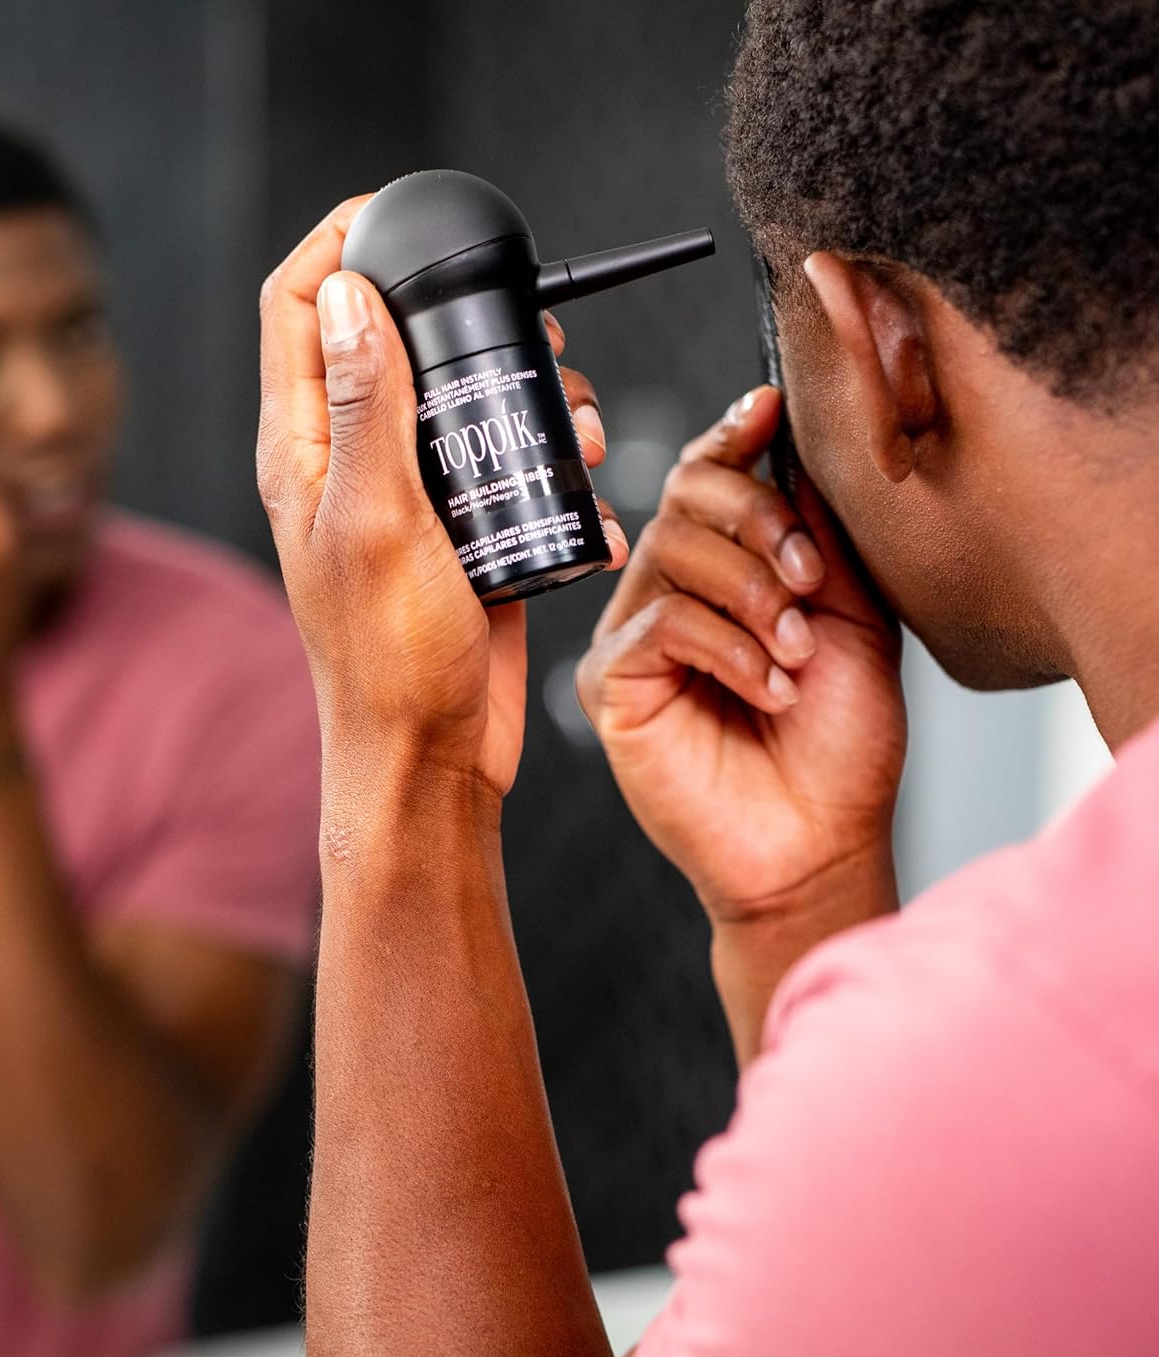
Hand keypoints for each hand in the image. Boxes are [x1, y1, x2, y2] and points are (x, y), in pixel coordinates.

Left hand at [256, 199, 624, 800]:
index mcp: (302, 450)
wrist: (429, 759)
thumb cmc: (391, 662)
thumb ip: (364, 410)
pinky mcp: (452, 532)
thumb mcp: (378, 523)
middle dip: (455, 310)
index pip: (297, 306)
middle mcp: (344, 463)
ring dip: (515, 384)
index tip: (404, 213)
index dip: (338, 242)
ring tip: (575, 406)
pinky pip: (492, 461)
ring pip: (449, 397)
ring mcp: (401, 497)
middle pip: (385, 338)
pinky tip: (585, 474)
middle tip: (526, 325)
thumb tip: (347, 294)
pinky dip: (540, 451)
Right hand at [577, 387, 905, 931]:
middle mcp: (668, 594)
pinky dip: (728, 644)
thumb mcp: (850, 617)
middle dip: (758, 518)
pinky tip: (769, 686)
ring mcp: (633, 637)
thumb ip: (815, 535)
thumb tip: (786, 438)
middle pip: (682, 494)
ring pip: (670, 548)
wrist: (819, 843)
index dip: (733, 438)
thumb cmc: (840, 746)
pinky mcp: (611, 684)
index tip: (772, 409)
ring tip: (795, 651)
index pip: (706, 479)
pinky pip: (659, 621)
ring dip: (752, 590)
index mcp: (723, 571)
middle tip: (808, 581)